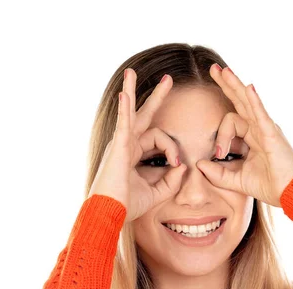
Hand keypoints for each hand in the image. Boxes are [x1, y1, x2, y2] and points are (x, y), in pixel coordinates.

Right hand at [88, 68, 186, 221]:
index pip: (158, 140)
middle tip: (168, 79)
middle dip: (156, 97)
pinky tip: (124, 93)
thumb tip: (184, 166)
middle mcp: (126, 145)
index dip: (172, 149)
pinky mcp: (118, 148)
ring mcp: (120, 144)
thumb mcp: (155, 193)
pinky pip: (122, 124)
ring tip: (130, 71)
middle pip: (144, 116)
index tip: (178, 164)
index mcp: (133, 154)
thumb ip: (171, 180)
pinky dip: (123, 109)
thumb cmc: (126, 206)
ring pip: (129, 112)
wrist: (108, 213)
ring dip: (130, 90)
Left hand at [196, 64, 292, 207]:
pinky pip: (261, 114)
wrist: (292, 194)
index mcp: (253, 136)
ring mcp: (267, 129)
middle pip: (240, 101)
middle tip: (213, 69)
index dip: (220, 136)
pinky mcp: (272, 135)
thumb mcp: (237, 181)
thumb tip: (199, 163)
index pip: (231, 121)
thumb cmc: (270, 186)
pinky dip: (255, 101)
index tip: (218, 154)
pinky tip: (248, 88)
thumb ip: (217, 173)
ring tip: (223, 71)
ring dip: (235, 85)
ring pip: (248, 102)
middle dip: (226, 84)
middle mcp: (260, 128)